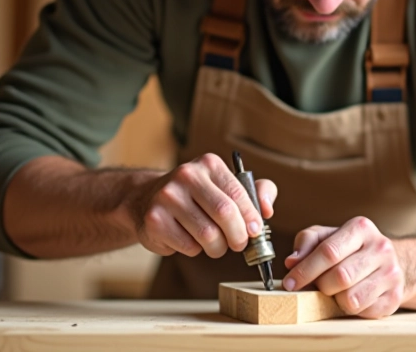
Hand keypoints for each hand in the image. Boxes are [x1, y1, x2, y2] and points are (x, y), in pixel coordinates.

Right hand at [129, 153, 275, 258]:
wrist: (148, 199)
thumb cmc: (197, 196)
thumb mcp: (226, 185)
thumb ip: (256, 192)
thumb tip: (268, 210)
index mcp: (209, 164)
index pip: (238, 193)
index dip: (251, 217)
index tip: (255, 231)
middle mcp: (187, 176)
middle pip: (225, 214)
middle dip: (238, 236)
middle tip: (238, 244)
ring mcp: (167, 197)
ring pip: (208, 235)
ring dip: (217, 247)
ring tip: (214, 244)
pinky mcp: (155, 220)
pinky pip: (189, 246)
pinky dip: (196, 250)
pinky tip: (190, 239)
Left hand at [282, 216, 404, 318]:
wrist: (388, 263)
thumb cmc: (349, 250)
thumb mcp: (326, 237)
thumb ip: (306, 243)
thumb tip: (292, 262)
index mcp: (361, 228)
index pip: (329, 251)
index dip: (305, 270)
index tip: (290, 283)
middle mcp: (381, 247)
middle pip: (340, 277)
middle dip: (321, 286)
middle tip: (317, 287)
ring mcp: (392, 273)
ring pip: (352, 298)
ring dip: (335, 300)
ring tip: (335, 292)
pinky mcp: (395, 296)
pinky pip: (364, 312)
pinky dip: (351, 310)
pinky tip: (351, 298)